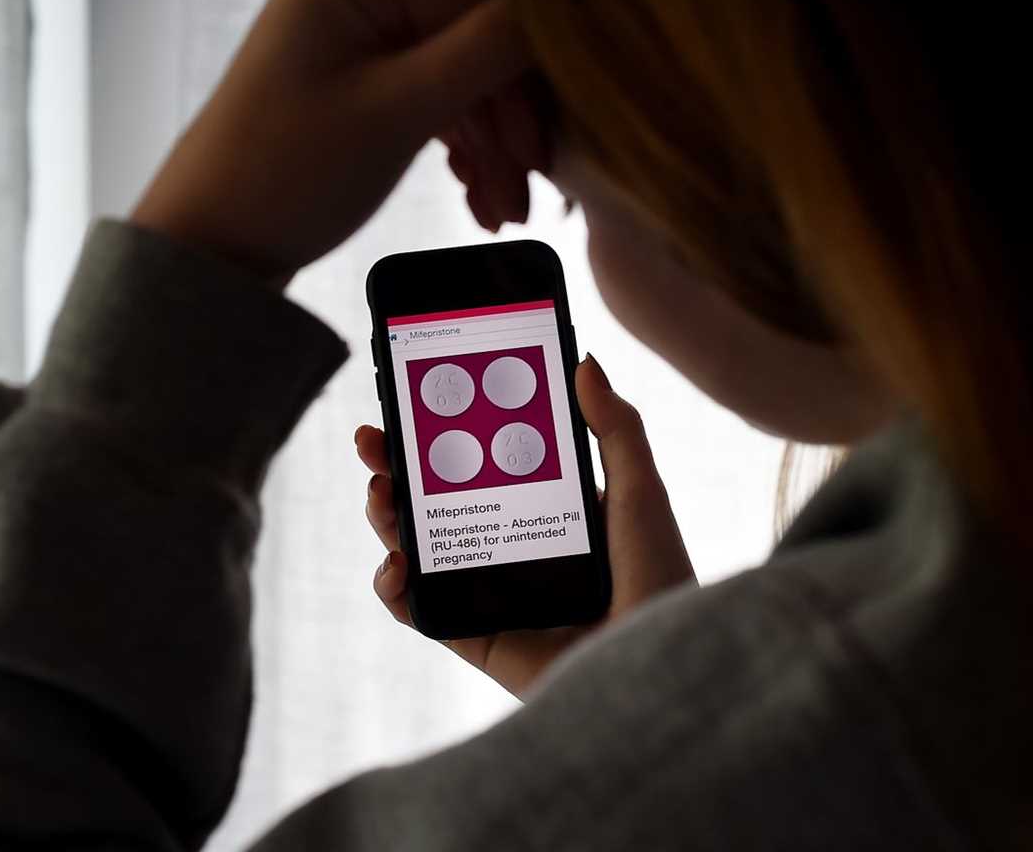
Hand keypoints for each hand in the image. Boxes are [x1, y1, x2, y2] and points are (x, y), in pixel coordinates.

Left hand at [130, 0, 538, 284]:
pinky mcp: (352, 78)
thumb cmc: (289, 173)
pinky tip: (477, 197)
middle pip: (468, 46)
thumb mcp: (399, 111)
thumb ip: (486, 54)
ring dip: (487, 148)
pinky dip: (455, 148)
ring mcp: (349, 34)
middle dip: (502, 127)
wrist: (212, 246)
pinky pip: (426, 101)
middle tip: (527, 198)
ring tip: (500, 213)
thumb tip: (563, 14)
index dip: (519, 83)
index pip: (474, 10)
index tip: (543, 159)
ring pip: (453, 80)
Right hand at [355, 354, 695, 698]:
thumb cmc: (660, 582)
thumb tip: (585, 361)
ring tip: (379, 492)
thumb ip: (616, 429)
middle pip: (438, 499)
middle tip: (372, 438)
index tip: (415, 402)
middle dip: (398, 467)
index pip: (481, 461)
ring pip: (421, 547)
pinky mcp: (476, 637)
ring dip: (387, 517)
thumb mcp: (641, 495)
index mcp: (546, 510)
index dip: (444, 432)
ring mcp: (490, 592)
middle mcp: (512, 547)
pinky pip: (421, 610)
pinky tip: (396, 563)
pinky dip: (394, 587)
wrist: (652, 671)